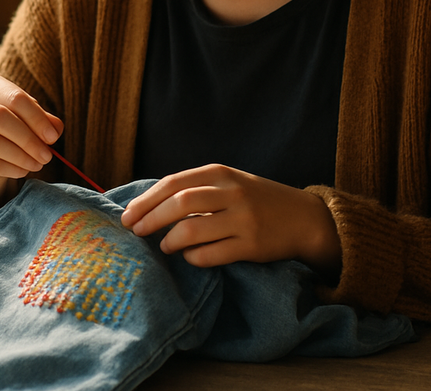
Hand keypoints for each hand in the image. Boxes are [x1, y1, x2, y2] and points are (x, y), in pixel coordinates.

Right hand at [0, 73, 62, 223]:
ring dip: (21, 157)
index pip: (15, 97)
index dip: (36, 118)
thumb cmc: (12, 123)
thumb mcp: (30, 116)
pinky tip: (23, 170)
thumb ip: (45, 119)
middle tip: (47, 155)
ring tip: (38, 164)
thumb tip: (55, 130)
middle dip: (28, 139)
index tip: (52, 137)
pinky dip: (10, 169)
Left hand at [120, 164, 340, 275]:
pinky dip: (193, 258)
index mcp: (220, 173)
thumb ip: (196, 188)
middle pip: (178, 204)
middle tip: (135, 232)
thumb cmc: (256, 199)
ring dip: (170, 241)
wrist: (303, 217)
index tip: (127, 215)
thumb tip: (149, 205)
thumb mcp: (228, 182)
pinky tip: (190, 257)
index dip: (146, 200)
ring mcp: (242, 219)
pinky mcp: (251, 245)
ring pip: (192, 230)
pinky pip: (211, 255)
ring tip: (164, 246)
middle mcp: (231, 192)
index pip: (173, 183)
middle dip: (150, 219)